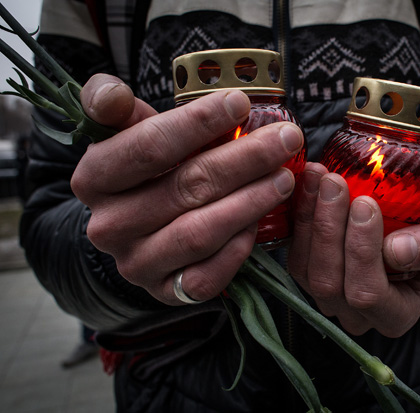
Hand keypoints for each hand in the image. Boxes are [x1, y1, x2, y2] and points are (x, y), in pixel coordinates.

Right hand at [71, 74, 303, 304]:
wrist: (139, 228)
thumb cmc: (147, 170)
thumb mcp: (127, 132)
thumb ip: (115, 106)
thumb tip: (112, 94)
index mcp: (94, 179)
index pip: (148, 147)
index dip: (197, 123)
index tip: (240, 104)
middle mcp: (109, 226)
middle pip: (185, 187)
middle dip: (244, 159)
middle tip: (285, 139)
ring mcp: (137, 264)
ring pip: (200, 233)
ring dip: (250, 202)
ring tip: (284, 178)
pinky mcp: (165, 292)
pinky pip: (207, 277)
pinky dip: (238, 249)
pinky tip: (259, 224)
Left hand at [289, 163, 419, 336]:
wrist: (415, 225)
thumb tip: (400, 251)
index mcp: (394, 315)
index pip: (369, 294)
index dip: (363, 251)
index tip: (366, 203)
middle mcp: (355, 314)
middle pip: (329, 283)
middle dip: (329, 229)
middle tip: (334, 183)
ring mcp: (326, 297)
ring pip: (305, 268)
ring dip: (309, 218)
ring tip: (318, 176)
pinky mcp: (306, 272)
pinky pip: (293, 250)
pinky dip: (299, 214)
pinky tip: (308, 182)